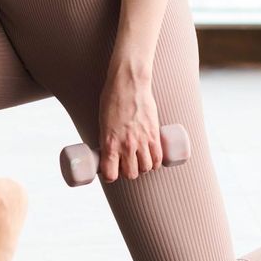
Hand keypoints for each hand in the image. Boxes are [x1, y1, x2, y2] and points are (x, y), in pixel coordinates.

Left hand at [96, 62, 161, 181]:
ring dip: (142, 168)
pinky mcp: (154, 135)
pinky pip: (158, 158)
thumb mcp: (102, 123)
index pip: (111, 174)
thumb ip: (107, 139)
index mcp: (109, 143)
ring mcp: (141, 141)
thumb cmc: (112, 100)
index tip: (111, 172)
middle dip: (128, 172)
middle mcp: (126, 146)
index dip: (111, 176)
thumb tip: (110, 152)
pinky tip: (152, 162)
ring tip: (139, 161)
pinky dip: (155, 164)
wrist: (129, 84)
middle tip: (126, 165)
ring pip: (145, 168)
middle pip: (130, 174)